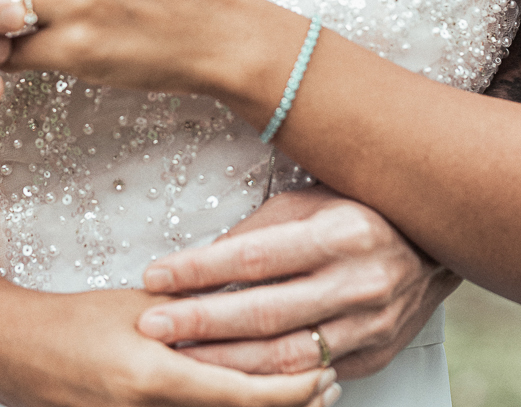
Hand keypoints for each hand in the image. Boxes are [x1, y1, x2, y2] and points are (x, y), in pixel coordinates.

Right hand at [0, 285, 340, 406]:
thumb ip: (190, 313)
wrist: (15, 354)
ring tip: (305, 392)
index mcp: (154, 379)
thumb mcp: (138, 306)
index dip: (288, 390)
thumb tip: (245, 303)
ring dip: (262, 406)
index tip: (324, 374)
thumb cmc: (72, 323)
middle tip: (330, 385)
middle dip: (289, 404)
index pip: (240, 394)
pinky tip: (246, 395)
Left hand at [137, 188, 460, 380]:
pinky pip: (309, 378)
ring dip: (225, 362)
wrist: (431, 248)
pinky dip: (267, 382)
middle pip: (264, 313)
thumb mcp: (309, 202)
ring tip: (179, 356)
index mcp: (338, 234)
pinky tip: (231, 379)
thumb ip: (259, 232)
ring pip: (284, 358)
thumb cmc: (362, 213)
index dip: (200, 269)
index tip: (156, 275)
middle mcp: (355, 283)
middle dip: (200, 322)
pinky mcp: (370, 358)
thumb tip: (204, 258)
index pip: (254, 256)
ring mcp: (366, 326)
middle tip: (152, 324)